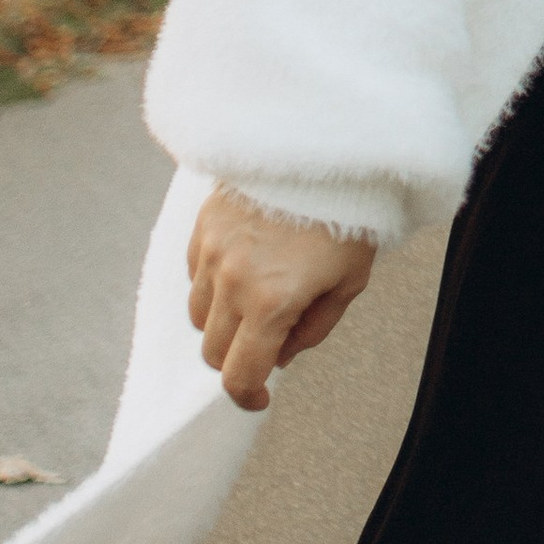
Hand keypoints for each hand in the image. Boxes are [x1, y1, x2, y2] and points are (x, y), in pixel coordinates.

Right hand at [187, 184, 376, 411]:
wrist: (329, 146)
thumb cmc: (350, 213)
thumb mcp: (349, 281)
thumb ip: (313, 328)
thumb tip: (281, 356)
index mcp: (271, 302)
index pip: (239, 375)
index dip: (247, 397)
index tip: (259, 397)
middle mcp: (232, 280)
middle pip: (212, 350)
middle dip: (238, 357)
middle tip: (269, 340)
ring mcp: (212, 250)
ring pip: (197, 315)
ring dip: (222, 321)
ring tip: (258, 297)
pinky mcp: (203, 223)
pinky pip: (194, 274)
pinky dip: (212, 284)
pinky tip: (245, 266)